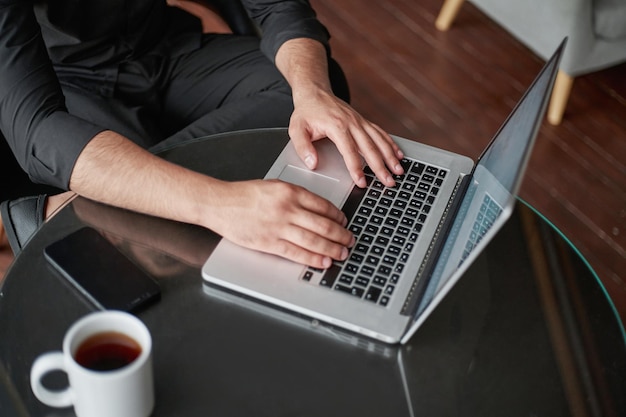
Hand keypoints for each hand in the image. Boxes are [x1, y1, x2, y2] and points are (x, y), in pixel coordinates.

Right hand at [214, 179, 353, 268]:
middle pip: (323, 224)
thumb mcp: (274, 187)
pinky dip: (313, 258)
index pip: (323, 205)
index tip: (344, 222)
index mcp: (290, 192)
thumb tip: (318, 210)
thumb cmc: (244, 195)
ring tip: (342, 253)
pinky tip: (323, 261)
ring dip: (332, 248)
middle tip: (350, 240)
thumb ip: (295, 197)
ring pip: (314, 240)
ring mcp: (279, 226)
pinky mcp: (269, 242)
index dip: (338, 216)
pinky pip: (296, 252)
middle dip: (341, 234)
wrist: (220, 203)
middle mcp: (287, 208)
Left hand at [288, 88, 404, 187]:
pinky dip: (391, 144)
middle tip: (389, 182)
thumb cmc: (306, 112)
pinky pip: (380, 133)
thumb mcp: (296, 129)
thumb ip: (302, 147)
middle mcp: (352, 123)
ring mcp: (360, 121)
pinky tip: (398, 154)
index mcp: (337, 126)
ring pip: (379, 141)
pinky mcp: (363, 121)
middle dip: (381, 167)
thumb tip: (312, 163)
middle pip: (370, 148)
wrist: (315, 92)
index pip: (349, 152)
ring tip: (399, 171)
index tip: (362, 183)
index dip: (356, 169)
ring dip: (390, 156)